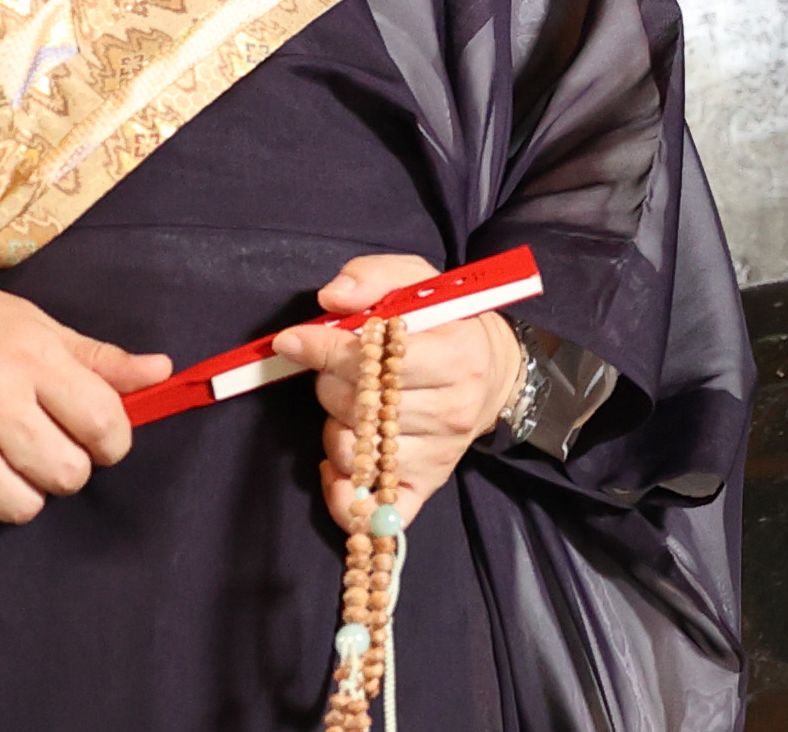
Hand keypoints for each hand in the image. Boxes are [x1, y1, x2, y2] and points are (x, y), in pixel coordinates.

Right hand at [0, 191, 170, 546]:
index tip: (101, 439)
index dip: (114, 441)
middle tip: (47, 446)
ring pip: (22, 508)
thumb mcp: (35, 326)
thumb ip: (99, 359)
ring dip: (26, 493)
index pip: (105, 425)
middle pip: (67, 474)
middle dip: (69, 467)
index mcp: (29, 359)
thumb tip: (162, 373)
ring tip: (9, 462)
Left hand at [290, 253, 522, 533]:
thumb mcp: (417, 281)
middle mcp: (453, 410)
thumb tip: (330, 299)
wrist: (494, 373)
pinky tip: (337, 468)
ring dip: (333, 431)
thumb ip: (372, 277)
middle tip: (338, 371)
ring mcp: (440, 454)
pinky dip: (343, 497)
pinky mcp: (428, 486)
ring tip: (349, 410)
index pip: (376, 361)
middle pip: (360, 409)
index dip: (326, 349)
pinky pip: (374, 510)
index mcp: (458, 354)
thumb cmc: (447, 324)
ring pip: (357, 455)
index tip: (293, 340)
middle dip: (330, 385)